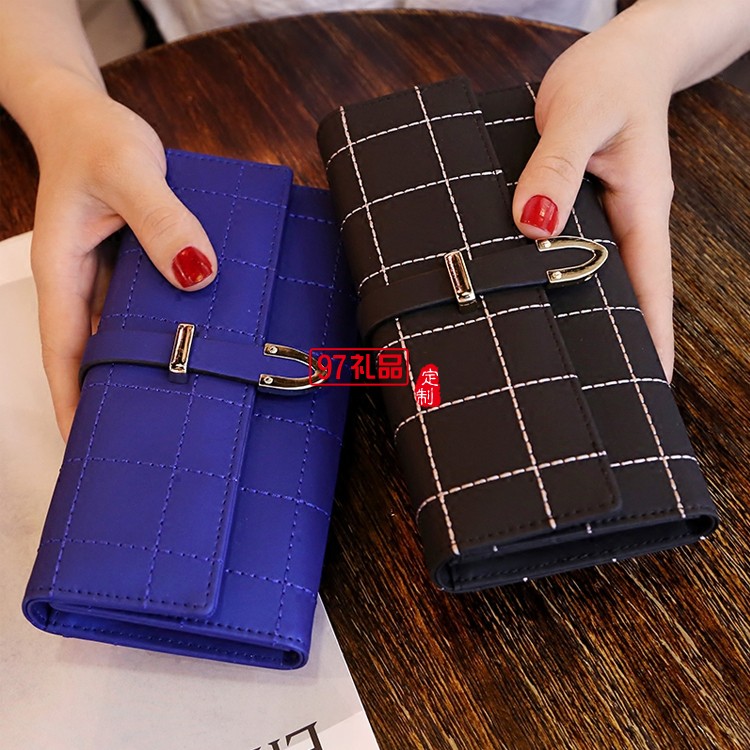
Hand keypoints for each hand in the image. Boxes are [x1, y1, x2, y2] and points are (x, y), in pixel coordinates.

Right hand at [30, 81, 216, 438]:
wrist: (90, 118)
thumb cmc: (96, 139)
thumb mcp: (128, 171)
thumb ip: (161, 218)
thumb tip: (195, 273)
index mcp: (65, 272)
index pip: (63, 350)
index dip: (73, 398)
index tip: (83, 443)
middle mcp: (83, 283)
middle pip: (93, 354)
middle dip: (112, 396)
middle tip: (146, 439)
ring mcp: (109, 278)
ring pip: (123, 334)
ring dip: (144, 366)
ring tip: (176, 406)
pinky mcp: (134, 267)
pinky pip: (148, 308)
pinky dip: (165, 329)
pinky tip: (196, 345)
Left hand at [513, 20, 675, 378]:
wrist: (620, 53)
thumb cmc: (609, 76)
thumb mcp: (580, 113)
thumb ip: (556, 166)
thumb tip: (533, 224)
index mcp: (640, 210)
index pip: (651, 290)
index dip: (652, 340)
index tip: (650, 388)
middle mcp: (625, 221)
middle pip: (624, 295)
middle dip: (615, 342)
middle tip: (589, 390)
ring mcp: (604, 216)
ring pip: (592, 275)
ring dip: (577, 310)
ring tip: (552, 356)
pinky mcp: (579, 205)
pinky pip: (568, 249)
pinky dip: (552, 273)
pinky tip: (525, 289)